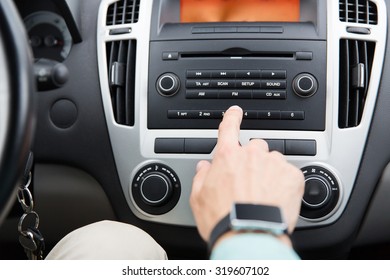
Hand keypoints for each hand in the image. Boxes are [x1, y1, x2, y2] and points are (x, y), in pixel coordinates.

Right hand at [190, 106, 304, 245]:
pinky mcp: (292, 176)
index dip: (232, 117)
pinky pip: (289, 173)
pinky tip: (276, 199)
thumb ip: (201, 177)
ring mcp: (274, 163)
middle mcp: (251, 155)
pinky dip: (285, 183)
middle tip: (250, 182)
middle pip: (254, 148)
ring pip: (273, 160)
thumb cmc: (223, 219)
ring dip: (269, 172)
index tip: (236, 112)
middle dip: (253, 160)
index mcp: (228, 156)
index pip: (229, 127)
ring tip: (264, 195)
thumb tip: (204, 167)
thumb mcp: (199, 198)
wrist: (249, 236)